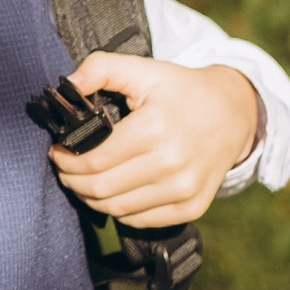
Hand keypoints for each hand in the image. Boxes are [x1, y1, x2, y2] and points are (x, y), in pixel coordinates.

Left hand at [50, 47, 259, 231]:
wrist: (233, 113)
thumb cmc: (181, 90)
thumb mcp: (143, 69)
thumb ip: (101, 68)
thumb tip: (68, 84)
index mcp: (155, 128)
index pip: (94, 160)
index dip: (66, 160)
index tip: (56, 151)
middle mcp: (172, 164)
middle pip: (102, 189)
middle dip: (73, 181)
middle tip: (64, 169)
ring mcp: (184, 190)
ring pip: (118, 209)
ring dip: (91, 199)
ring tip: (83, 182)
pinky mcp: (192, 207)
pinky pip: (142, 221)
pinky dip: (119, 211)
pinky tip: (112, 193)